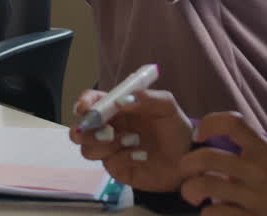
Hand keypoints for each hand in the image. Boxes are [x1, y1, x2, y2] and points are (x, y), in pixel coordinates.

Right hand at [69, 89, 193, 192]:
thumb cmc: (175, 129)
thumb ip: (148, 98)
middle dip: (85, 129)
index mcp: (118, 108)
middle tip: (106, 131)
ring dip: (104, 143)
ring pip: (86, 147)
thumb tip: (120, 100)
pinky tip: (137, 155)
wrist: (186, 160)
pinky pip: (105, 162)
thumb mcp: (167, 107)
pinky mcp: (114, 167)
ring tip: (129, 141)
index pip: (92, 102)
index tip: (86, 108)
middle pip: (80, 128)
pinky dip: (119, 156)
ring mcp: (110, 149)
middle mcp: (109, 127)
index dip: (83, 103)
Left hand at [177, 112, 266, 215]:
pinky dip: (207, 214)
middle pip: (208, 158)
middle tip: (186, 171)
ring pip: (205, 187)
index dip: (209, 123)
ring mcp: (255, 198)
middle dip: (187, 164)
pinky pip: (215, 215)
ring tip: (193, 195)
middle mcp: (258, 171)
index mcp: (264, 150)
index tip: (199, 135)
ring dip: (191, 191)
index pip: (233, 123)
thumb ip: (252, 146)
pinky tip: (212, 212)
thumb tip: (220, 134)